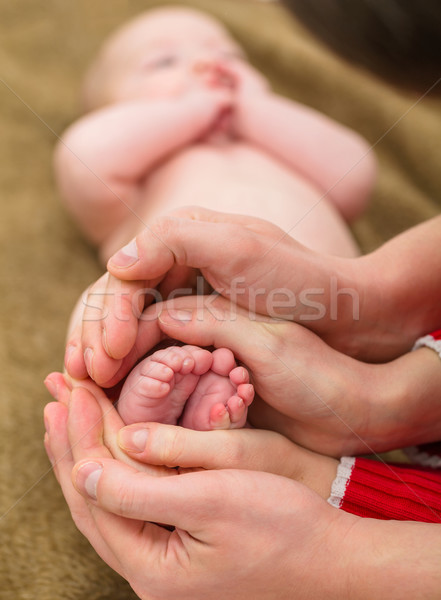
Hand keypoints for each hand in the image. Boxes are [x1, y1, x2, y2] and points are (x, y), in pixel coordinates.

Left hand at [44, 382, 356, 599]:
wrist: (335, 559)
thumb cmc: (284, 527)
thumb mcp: (213, 500)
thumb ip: (142, 488)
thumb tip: (85, 469)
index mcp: (152, 568)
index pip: (96, 490)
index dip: (81, 435)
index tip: (72, 389)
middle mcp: (150, 573)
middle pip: (93, 499)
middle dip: (74, 442)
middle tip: (57, 396)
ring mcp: (165, 563)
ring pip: (111, 499)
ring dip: (92, 451)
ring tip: (72, 414)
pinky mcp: (181, 546)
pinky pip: (134, 502)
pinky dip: (119, 465)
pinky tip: (114, 442)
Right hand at [65, 208, 363, 384]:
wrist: (342, 315)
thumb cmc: (296, 281)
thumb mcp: (242, 248)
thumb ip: (176, 240)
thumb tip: (117, 262)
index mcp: (180, 238)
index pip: (123, 279)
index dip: (108, 318)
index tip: (106, 360)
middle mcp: (175, 265)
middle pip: (115, 301)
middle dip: (96, 337)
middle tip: (86, 378)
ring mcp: (184, 296)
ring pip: (127, 324)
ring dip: (104, 354)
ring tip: (93, 387)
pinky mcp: (195, 326)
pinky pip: (150, 344)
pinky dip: (131, 365)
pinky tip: (121, 388)